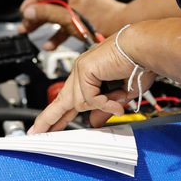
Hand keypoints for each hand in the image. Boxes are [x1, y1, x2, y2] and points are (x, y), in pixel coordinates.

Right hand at [18, 0, 125, 49]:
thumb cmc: (103, 21)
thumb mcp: (69, 18)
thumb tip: (30, 11)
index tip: (25, 11)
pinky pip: (67, 19)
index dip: (33, 0)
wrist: (122, 29)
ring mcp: (82, 2)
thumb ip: (47, 13)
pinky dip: (58, 30)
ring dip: (44, 23)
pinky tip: (51, 42)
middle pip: (50, 0)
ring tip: (31, 32)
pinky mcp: (85, 14)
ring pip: (57, 11)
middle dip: (36, 14)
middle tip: (25, 24)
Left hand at [27, 33, 155, 132]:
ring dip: (103, 105)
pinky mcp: (84, 69)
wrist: (144, 48)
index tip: (49, 126)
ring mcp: (81, 69)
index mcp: (90, 76)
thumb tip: (93, 123)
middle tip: (36, 133)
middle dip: (49, 119)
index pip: (70, 99)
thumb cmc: (138, 64)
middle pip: (60, 101)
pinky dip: (105, 101)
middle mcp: (82, 71)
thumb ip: (104, 109)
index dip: (59, 115)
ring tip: (120, 97)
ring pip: (79, 103)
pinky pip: (89, 98)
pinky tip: (117, 97)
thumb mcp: (120, 95)